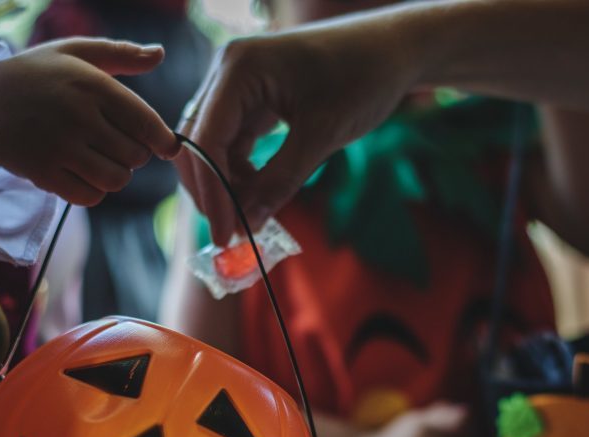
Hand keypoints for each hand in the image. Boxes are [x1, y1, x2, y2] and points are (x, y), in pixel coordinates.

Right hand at [0, 38, 179, 205]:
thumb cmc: (33, 77)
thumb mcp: (73, 53)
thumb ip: (120, 55)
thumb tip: (161, 54)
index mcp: (91, 85)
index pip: (146, 123)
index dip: (164, 141)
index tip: (167, 147)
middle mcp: (79, 116)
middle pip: (136, 156)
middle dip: (133, 155)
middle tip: (115, 145)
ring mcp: (60, 147)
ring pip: (117, 179)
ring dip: (115, 175)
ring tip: (100, 160)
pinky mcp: (45, 173)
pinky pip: (91, 196)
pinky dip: (93, 191)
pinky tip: (82, 175)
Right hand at [175, 16, 420, 244]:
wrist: (392, 49)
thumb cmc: (363, 78)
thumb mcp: (322, 135)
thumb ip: (281, 180)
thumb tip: (248, 223)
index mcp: (239, 69)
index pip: (206, 140)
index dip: (212, 192)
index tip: (224, 235)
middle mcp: (227, 72)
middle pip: (197, 142)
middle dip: (211, 189)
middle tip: (233, 233)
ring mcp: (237, 84)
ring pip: (211, 145)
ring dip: (225, 183)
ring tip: (251, 215)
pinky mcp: (252, 97)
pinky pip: (232, 141)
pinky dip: (240, 171)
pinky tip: (258, 194)